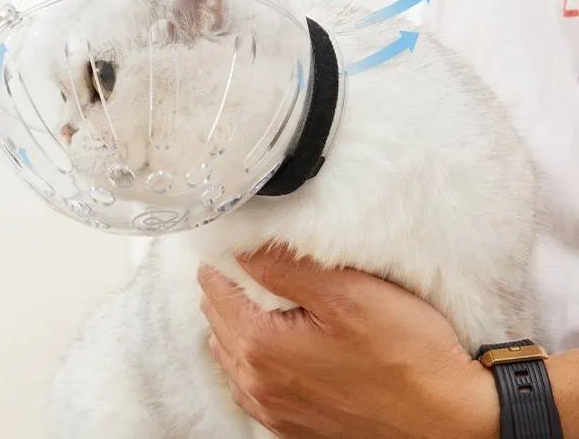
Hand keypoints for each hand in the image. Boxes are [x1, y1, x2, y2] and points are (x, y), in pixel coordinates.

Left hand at [198, 247, 499, 438]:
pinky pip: (249, 382)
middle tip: (252, 262)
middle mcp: (257, 383)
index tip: (240, 242)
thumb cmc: (405, 354)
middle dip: (228, 287)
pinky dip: (250, 355)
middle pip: (218, 320)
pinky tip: (272, 339)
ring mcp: (273, 409)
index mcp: (261, 346)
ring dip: (237, 321)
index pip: (214, 289)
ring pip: (230, 352)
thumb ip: (284, 266)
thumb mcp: (347, 292)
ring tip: (260, 295)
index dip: (224, 259)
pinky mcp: (292, 424)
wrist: (448, 420)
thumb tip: (242, 248)